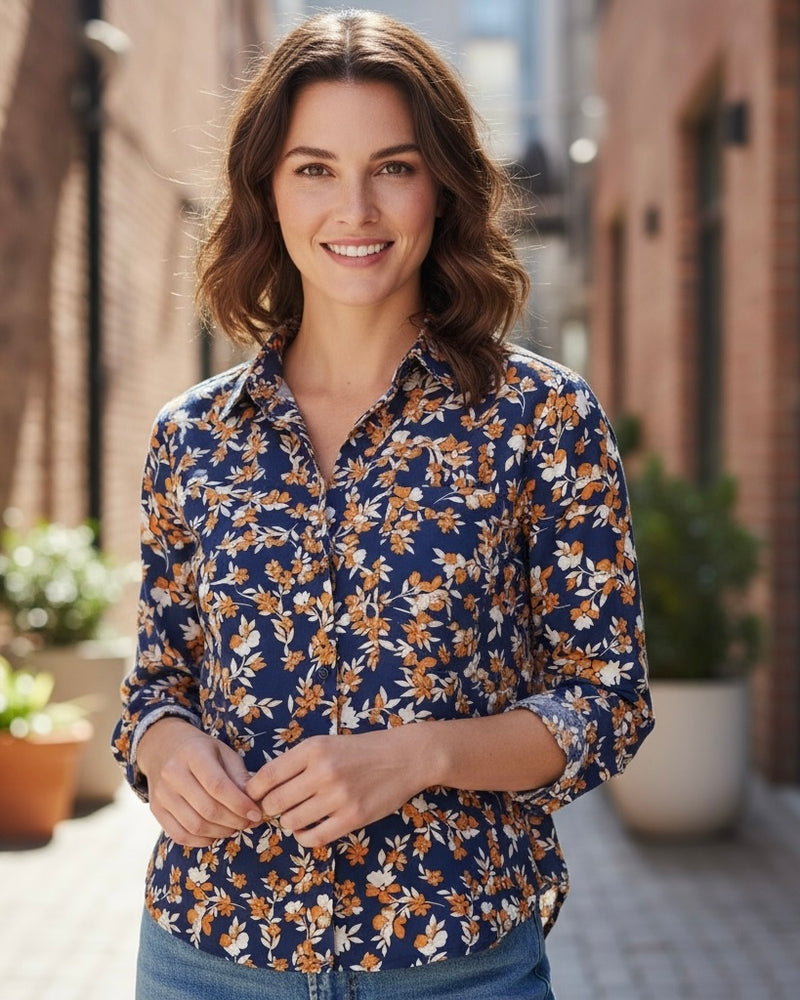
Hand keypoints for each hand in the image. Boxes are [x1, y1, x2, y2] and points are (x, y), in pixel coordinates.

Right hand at [136, 717, 262, 846]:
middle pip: (207, 809)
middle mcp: (173, 774)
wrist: (163, 746)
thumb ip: (239, 776)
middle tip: (248, 822)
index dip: (239, 804)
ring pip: (194, 826)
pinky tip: (215, 833)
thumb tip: (254, 802)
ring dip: (220, 832)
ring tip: (234, 827)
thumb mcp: (224, 752)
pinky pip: (180, 835)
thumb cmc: (201, 750)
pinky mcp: (156, 810)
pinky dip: (201, 841)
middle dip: (234, 821)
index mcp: (193, 754)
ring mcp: (161, 794)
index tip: (256, 813)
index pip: (218, 786)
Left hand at [245, 728, 435, 848]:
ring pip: (292, 821)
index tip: (254, 796)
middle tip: (276, 808)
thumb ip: (295, 762)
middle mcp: (323, 771)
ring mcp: (339, 796)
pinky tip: (308, 829)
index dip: (253, 791)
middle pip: (275, 802)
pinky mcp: (353, 817)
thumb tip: (259, 786)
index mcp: (313, 749)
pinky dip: (304, 837)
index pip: (267, 775)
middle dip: (269, 809)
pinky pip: (314, 838)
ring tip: (298, 814)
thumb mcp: (325, 744)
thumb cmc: (360, 751)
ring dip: (289, 822)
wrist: (403, 757)